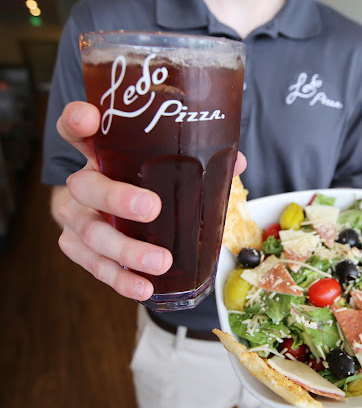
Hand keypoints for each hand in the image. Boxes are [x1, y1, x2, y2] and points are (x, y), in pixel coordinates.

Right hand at [53, 101, 246, 300]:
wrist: (112, 212)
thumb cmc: (141, 183)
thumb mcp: (162, 167)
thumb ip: (196, 161)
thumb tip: (237, 162)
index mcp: (101, 155)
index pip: (77, 131)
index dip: (78, 122)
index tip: (91, 119)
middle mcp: (83, 183)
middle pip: (85, 186)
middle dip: (116, 197)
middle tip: (152, 208)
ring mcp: (77, 217)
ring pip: (90, 233)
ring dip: (125, 250)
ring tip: (160, 262)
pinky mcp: (78, 248)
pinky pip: (94, 266)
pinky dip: (120, 279)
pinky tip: (143, 288)